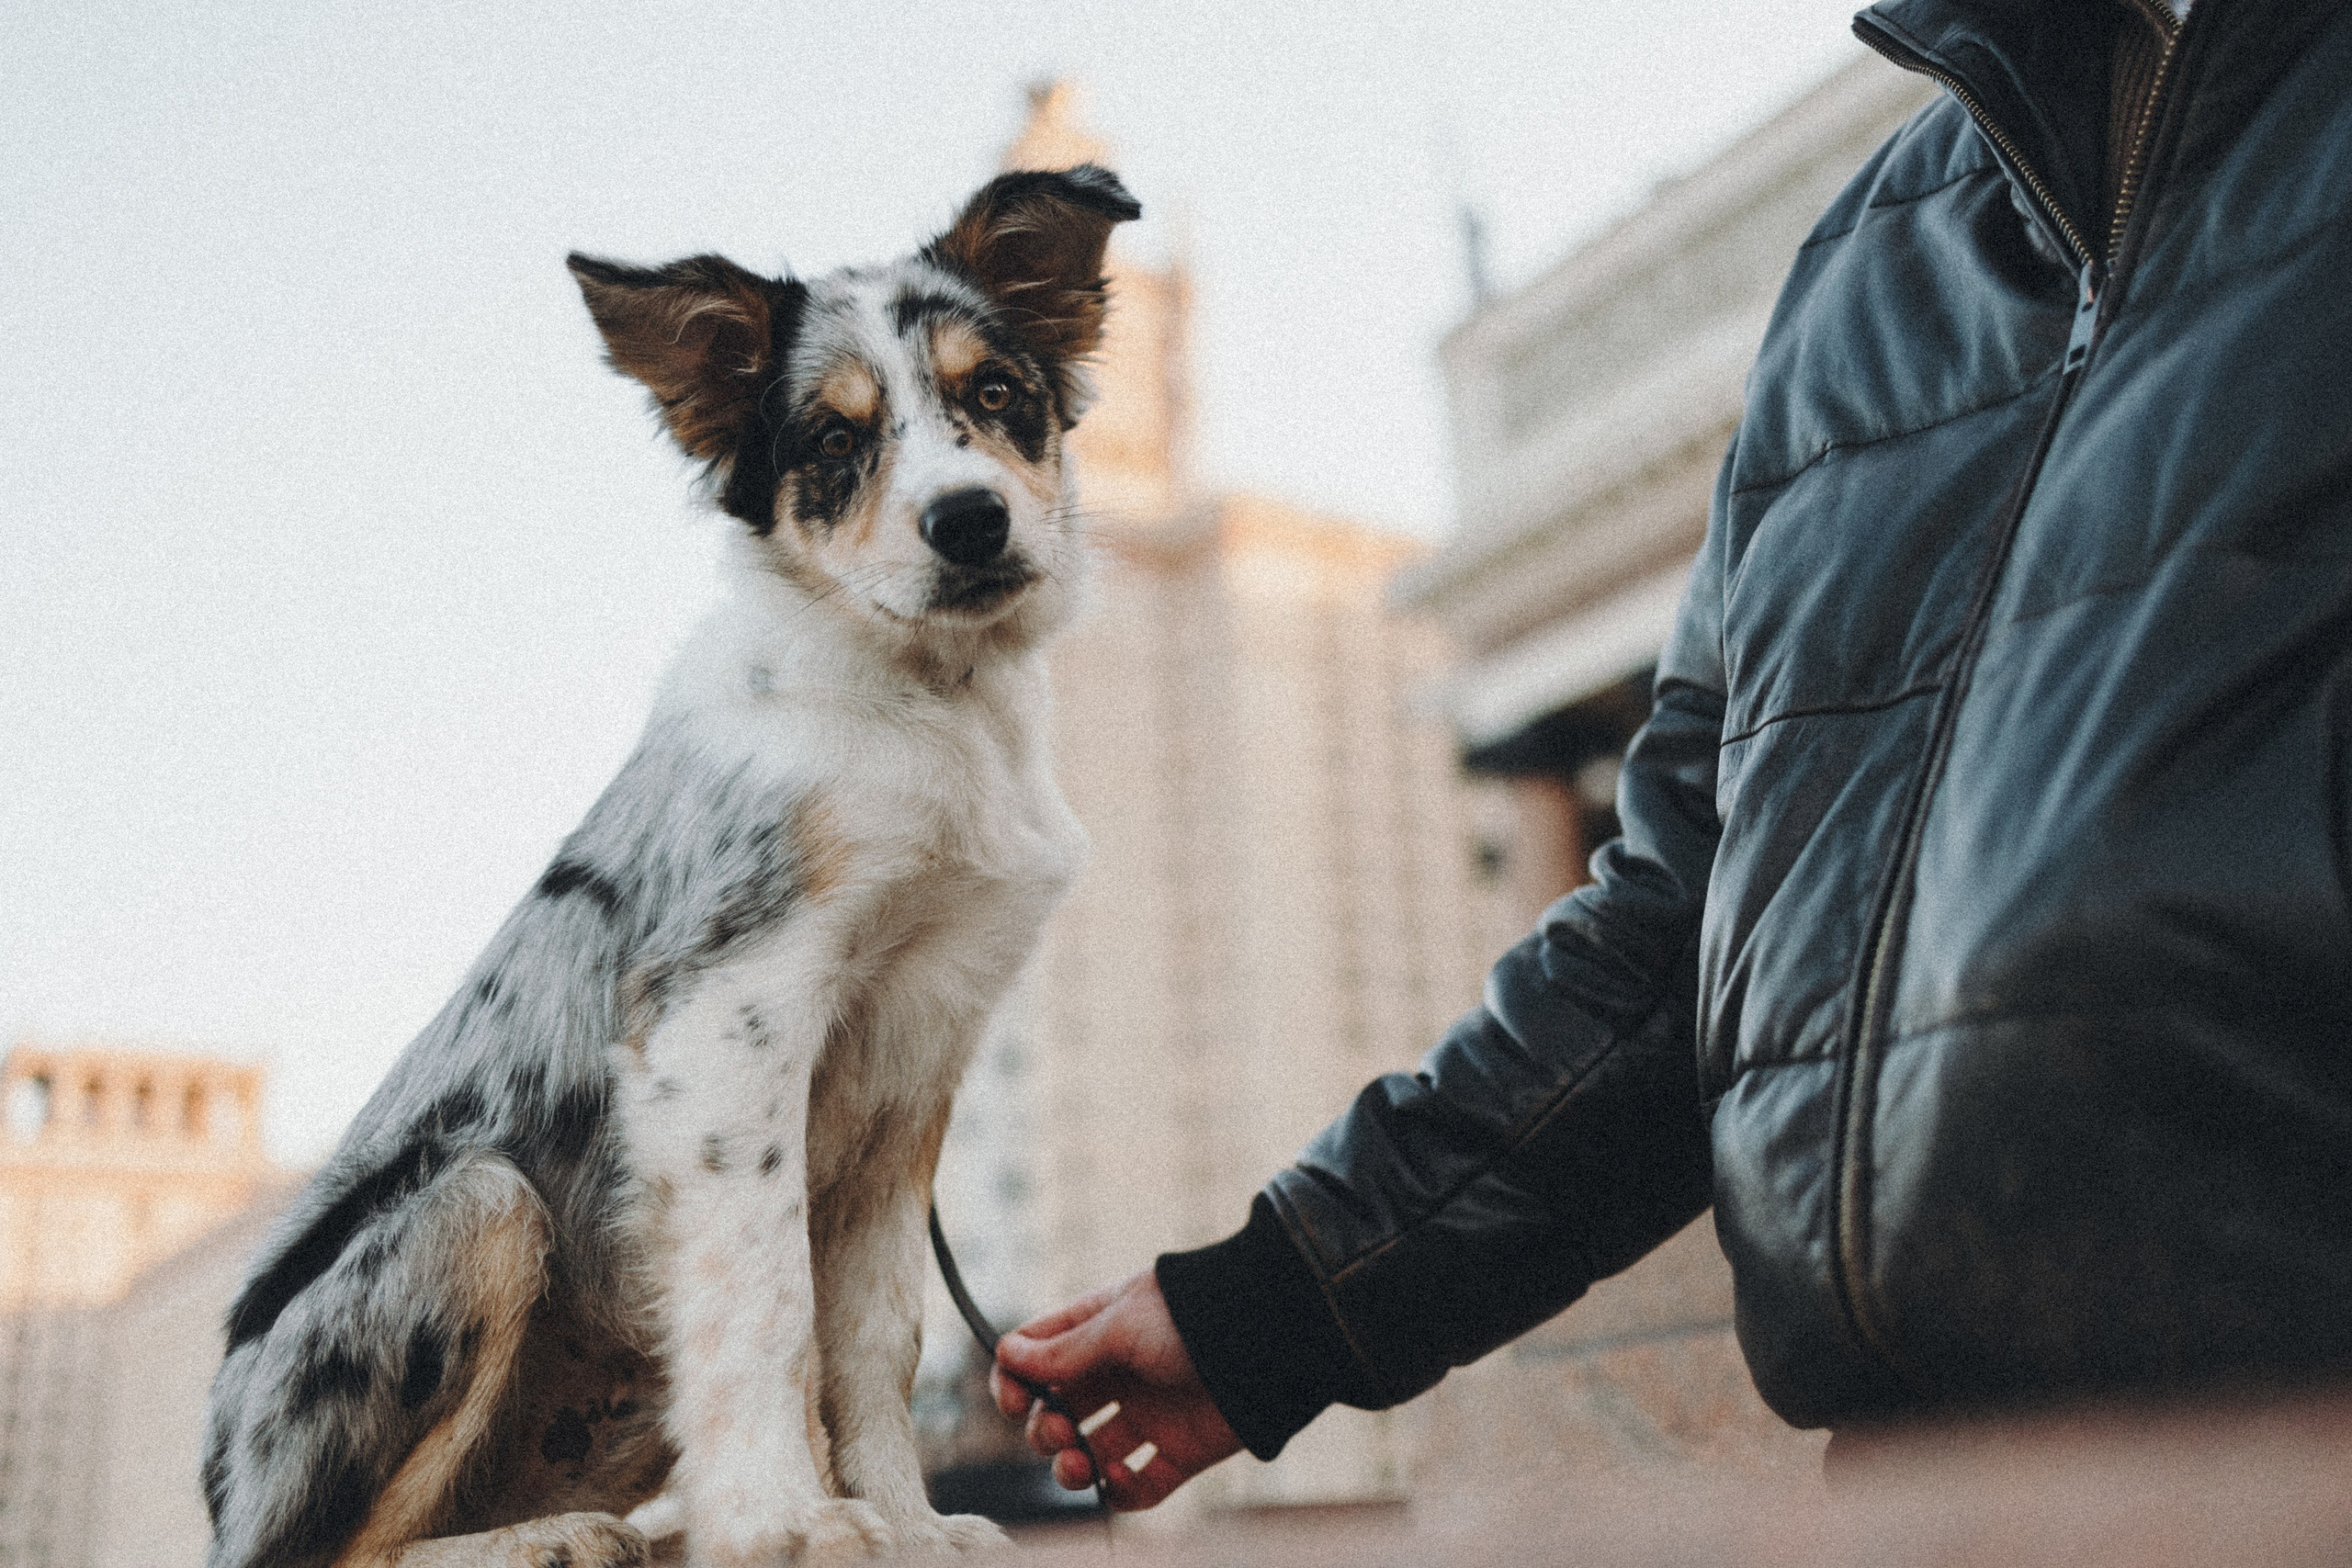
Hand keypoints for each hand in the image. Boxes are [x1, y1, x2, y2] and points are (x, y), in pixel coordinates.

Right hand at [989, 1270, 1242, 1509]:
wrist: (1270, 1343)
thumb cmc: (1189, 1318)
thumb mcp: (1120, 1326)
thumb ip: (1064, 1351)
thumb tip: (1007, 1355)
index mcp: (1098, 1328)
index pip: (1036, 1355)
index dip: (1014, 1380)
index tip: (1013, 1400)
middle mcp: (1118, 1372)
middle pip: (1055, 1410)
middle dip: (1043, 1429)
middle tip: (1059, 1431)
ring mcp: (1148, 1413)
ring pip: (1089, 1452)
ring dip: (1070, 1467)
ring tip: (1080, 1467)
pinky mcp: (1180, 1451)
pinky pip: (1138, 1485)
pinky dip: (1120, 1492)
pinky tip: (1115, 1480)